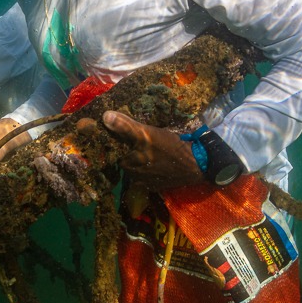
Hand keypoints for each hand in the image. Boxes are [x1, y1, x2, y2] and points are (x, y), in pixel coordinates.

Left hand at [78, 110, 204, 190]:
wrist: (196, 164)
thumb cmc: (170, 148)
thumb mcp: (146, 134)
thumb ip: (125, 127)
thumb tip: (105, 117)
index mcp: (128, 166)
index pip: (115, 153)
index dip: (119, 143)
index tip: (127, 135)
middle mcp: (134, 179)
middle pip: (126, 161)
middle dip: (131, 151)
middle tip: (141, 139)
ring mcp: (147, 184)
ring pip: (137, 168)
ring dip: (141, 159)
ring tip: (150, 147)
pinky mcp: (158, 186)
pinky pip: (149, 175)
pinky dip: (151, 167)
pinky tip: (158, 159)